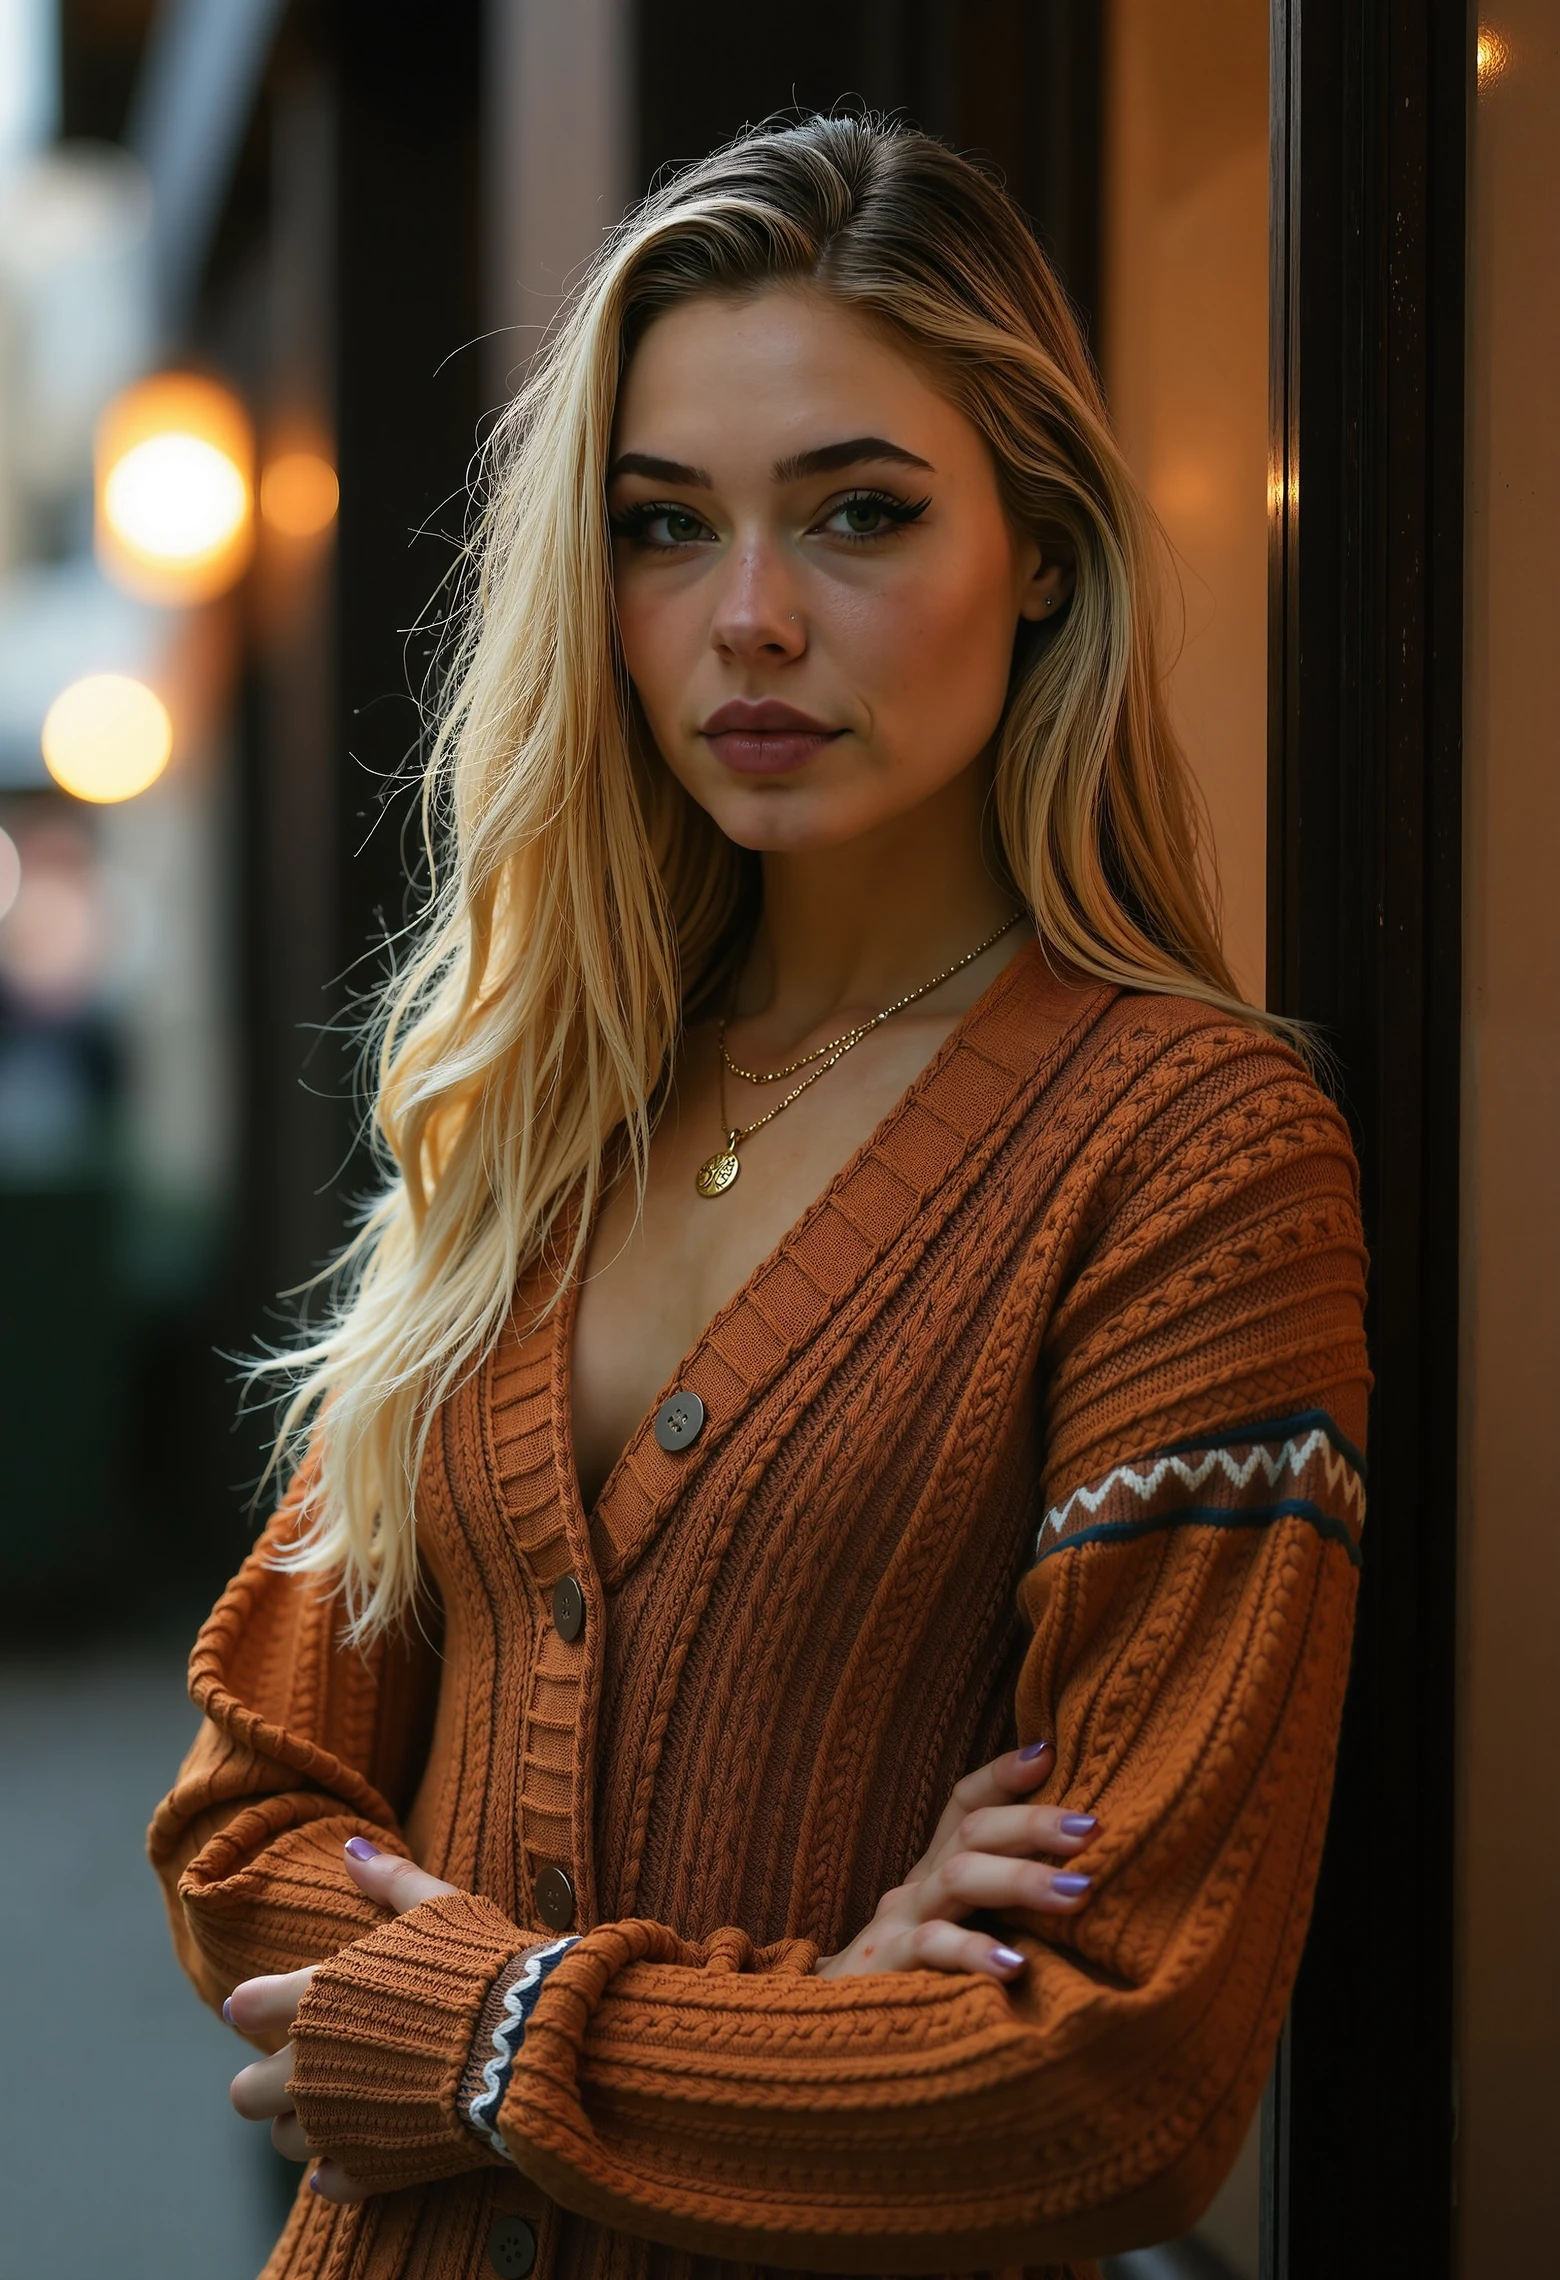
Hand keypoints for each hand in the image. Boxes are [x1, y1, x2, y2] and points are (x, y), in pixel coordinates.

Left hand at [226, 1840, 456, 2204]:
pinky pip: (330, 2181)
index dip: (251, 2005)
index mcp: (316, 1998)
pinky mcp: (372, 2165)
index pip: (246, 2006)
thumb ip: (388, 1879)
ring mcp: (338, 2122)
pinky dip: (335, 2171)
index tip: (256, 2006)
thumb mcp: (438, 1906)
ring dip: (300, 2124)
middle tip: (298, 2064)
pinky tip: (346, 2156)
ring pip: (282, 2141)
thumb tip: (352, 1846)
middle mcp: (311, 2067)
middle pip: (245, 2092)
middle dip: (264, 2079)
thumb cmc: (479, 1964)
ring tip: (333, 2104)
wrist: (524, 2040)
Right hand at [815, 1741, 1097, 1981]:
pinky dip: (973, 1952)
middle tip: (1094, 1827)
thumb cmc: (911, 1987)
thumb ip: (1001, 1910)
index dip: (1002, 1775)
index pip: (966, 1806)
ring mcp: (898, 1926)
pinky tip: (1015, 1966)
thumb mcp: (956, 1936)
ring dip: (1021, 1879)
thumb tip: (1085, 1887)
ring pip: (958, 1878)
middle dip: (1034, 1823)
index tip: (1049, 1753)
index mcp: (935, 1874)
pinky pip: (931, 1950)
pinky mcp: (886, 1971)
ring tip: (1079, 1892)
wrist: (826, 2039)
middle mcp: (917, 1889)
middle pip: (973, 1833)